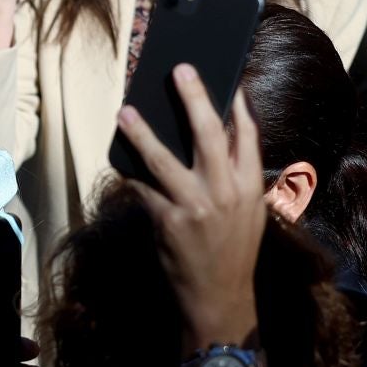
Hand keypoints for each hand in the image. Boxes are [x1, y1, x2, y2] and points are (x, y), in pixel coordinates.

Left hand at [115, 65, 266, 353]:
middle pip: (210, 134)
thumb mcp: (250, 213)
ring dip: (141, 133)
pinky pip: (142, 188)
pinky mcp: (168, 222)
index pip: (248, 136)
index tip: (229, 79)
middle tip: (180, 70)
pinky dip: (129, 173)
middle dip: (194, 98)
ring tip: (124, 112)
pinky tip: (116, 157)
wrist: (219, 297)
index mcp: (249, 187)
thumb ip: (238, 176)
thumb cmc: (232, 250)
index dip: (238, 105)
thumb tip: (219, 135)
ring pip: (164, 159)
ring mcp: (196, 207)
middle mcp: (226, 192)